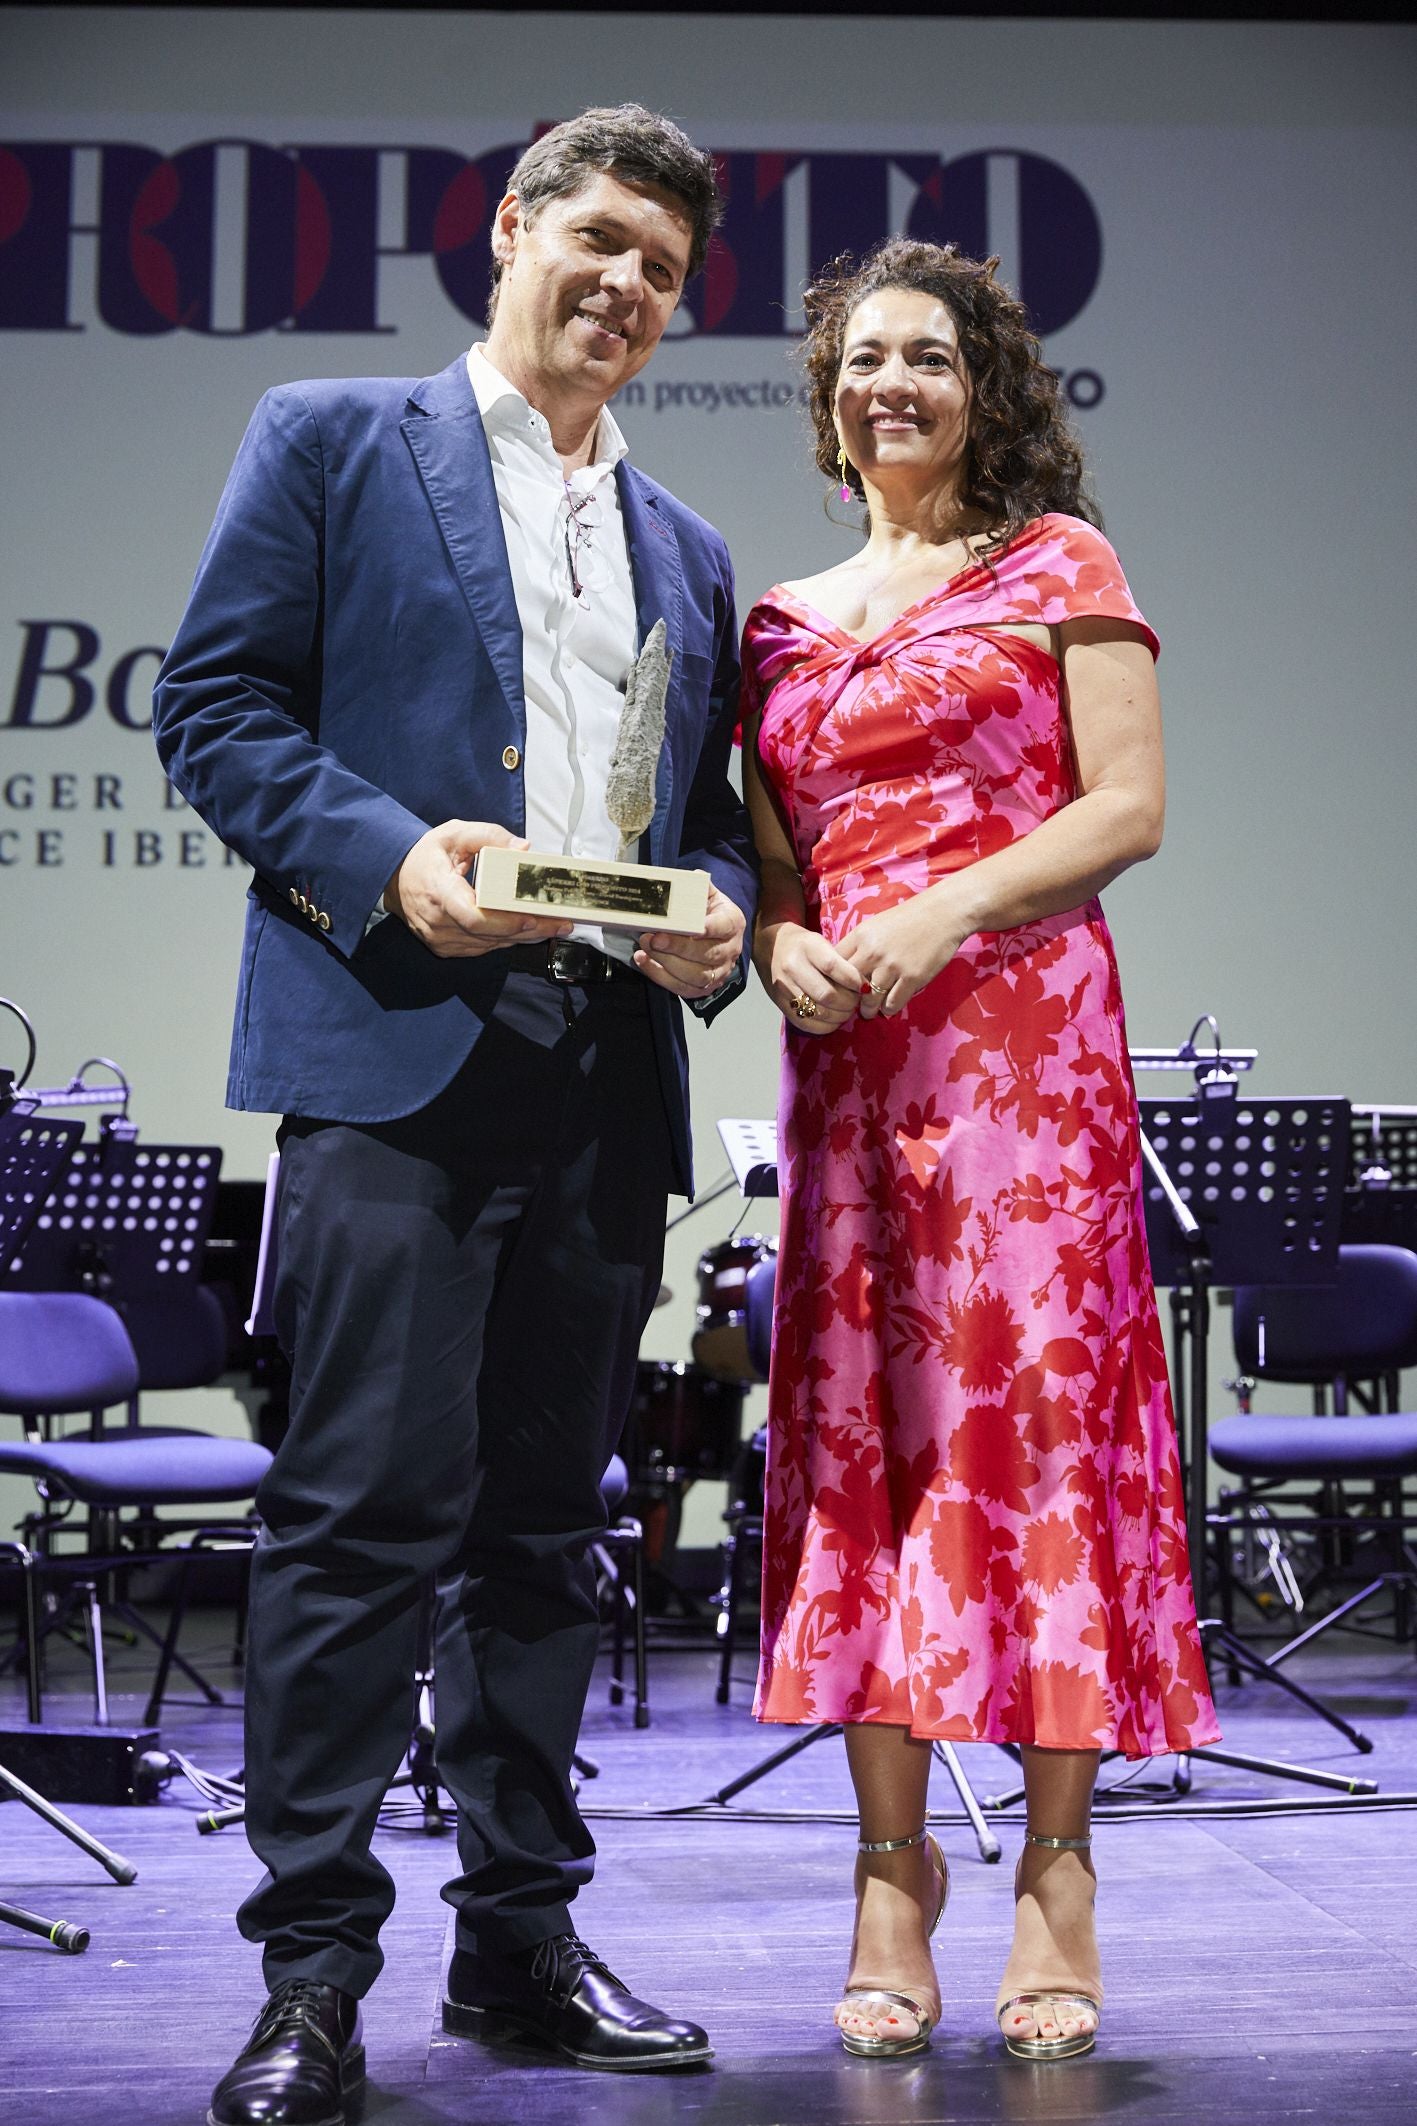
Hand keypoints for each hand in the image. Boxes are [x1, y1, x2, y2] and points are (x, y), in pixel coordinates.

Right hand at [384, 821, 573, 958]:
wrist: (395, 878)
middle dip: (530, 929)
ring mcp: (440, 940)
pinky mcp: (445, 948)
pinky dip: (506, 939)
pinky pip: (482, 948)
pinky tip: (528, 930)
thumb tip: (523, 848)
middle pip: (490, 935)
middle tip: (561, 922)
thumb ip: (490, 836)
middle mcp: (437, 922)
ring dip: (523, 937)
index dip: (506, 922)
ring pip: (490, 944)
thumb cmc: (425, 856)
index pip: (474, 917)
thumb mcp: (454, 834)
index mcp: (438, 892)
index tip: (532, 917)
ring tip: (554, 926)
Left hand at [634, 883, 745, 999]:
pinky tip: (644, 961)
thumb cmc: (708, 913)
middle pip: (707, 954)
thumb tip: (691, 877)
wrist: (718, 935)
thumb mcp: (708, 895)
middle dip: (678, 947)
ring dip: (666, 964)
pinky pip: (682, 988)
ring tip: (644, 949)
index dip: (709, 928)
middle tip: (654, 938)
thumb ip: (699, 886)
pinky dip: (660, 976)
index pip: (724, 926)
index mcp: (732, 923)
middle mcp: (730, 950)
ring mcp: (719, 972)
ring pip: (695, 975)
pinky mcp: (704, 987)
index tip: (693, 927)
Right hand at [760, 920, 865, 1036]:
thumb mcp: (822, 942)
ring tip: (847, 1011)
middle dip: (848, 1003)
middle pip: (827, 994)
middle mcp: (792, 966)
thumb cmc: (804, 946)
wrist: (771, 947)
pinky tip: (833, 1020)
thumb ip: (841, 962)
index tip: (864, 987)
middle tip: (856, 1002)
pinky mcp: (780, 1003)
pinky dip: (825, 1026)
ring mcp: (784, 987)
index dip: (853, 980)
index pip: (833, 967)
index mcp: (806, 947)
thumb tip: (864, 987)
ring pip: (819, 1012)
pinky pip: (806, 1023)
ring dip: (839, 1016)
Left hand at [836, 884, 970, 1016]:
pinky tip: (889, 1007)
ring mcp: (892, 966)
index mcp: (860, 936)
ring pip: (869, 1000)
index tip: (839, 987)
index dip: (834, 979)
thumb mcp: (876, 925)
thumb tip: (843, 967)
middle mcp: (872, 952)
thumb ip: (859, 944)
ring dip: (868, 1009)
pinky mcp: (912, 978)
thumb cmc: (908, 918)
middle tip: (852, 1005)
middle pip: (848, 986)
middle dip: (849, 998)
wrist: (943, 913)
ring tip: (869, 1011)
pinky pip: (893, 1003)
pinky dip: (889, 1009)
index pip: (835, 964)